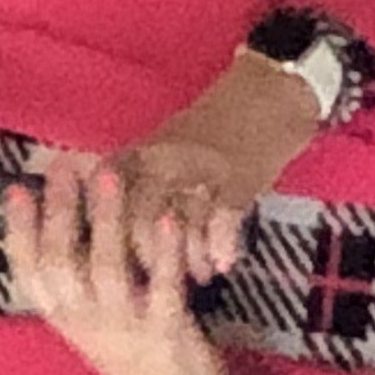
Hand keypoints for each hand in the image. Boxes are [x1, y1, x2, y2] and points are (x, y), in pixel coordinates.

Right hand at [7, 157, 227, 374]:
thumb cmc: (129, 351)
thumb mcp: (87, 320)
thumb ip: (72, 279)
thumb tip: (56, 218)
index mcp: (62, 316)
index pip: (28, 272)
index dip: (18, 230)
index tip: (17, 188)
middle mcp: (84, 320)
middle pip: (61, 262)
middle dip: (59, 211)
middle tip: (63, 166)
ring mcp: (124, 326)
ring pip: (106, 268)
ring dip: (106, 219)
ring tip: (109, 176)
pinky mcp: (165, 330)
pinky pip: (162, 287)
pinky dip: (163, 252)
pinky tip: (166, 218)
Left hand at [105, 49, 322, 267]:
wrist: (268, 93)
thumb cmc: (212, 127)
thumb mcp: (162, 145)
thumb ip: (134, 178)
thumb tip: (109, 226)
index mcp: (142, 151)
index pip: (106, 196)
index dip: (106, 231)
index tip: (113, 259)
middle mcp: (164, 159)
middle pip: (139, 219)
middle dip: (148, 258)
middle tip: (158, 280)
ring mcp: (201, 168)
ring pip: (181, 224)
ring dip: (188, 258)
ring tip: (195, 277)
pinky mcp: (238, 178)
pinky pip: (221, 220)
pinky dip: (220, 246)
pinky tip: (223, 263)